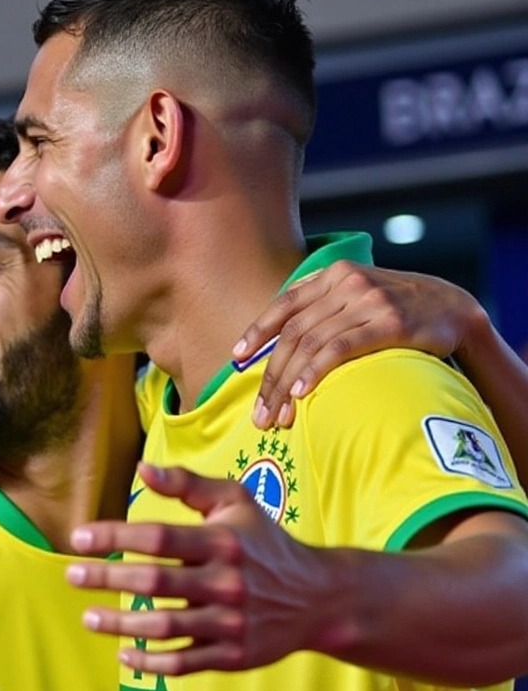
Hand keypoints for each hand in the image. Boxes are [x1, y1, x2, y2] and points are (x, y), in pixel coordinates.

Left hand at [66, 463, 336, 675]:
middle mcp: (226, 583)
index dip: (115, 536)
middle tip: (72, 575)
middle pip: (155, 582)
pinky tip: (124, 653)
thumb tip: (141, 469)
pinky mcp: (233, 655)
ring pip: (165, 626)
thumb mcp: (235, 501)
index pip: (158, 537)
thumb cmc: (264, 542)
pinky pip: (184, 663)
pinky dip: (151, 662)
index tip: (78, 538)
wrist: (319, 598)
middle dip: (108, 578)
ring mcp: (230, 623)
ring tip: (89, 617)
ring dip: (121, 624)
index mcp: (222, 542)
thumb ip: (187, 484)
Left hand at [235, 261, 484, 427]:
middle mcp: (346, 282)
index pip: (284, 305)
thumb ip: (321, 311)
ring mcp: (369, 300)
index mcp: (332, 274)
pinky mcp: (390, 322)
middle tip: (259, 412)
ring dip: (288, 383)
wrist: (454, 307)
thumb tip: (276, 348)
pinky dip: (316, 371)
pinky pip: (341, 348)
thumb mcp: (355, 297)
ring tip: (277, 415)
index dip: (257, 332)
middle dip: (270, 376)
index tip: (235, 359)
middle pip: (294, 333)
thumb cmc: (395, 310)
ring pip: (312, 344)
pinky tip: (301, 392)